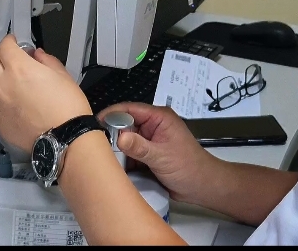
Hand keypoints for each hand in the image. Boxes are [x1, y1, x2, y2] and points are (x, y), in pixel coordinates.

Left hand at [0, 35, 92, 151]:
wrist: (65, 140)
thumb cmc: (67, 108)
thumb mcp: (62, 75)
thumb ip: (46, 60)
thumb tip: (36, 56)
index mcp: (19, 68)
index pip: (4, 46)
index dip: (10, 41)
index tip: (14, 42)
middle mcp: (2, 84)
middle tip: (8, 58)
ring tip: (11, 81)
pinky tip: (12, 102)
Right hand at [97, 101, 220, 205]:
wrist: (202, 187)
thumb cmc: (189, 167)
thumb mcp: (162, 156)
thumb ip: (140, 147)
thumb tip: (120, 137)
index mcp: (159, 118)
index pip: (130, 109)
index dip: (112, 114)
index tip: (94, 124)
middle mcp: (153, 127)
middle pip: (125, 125)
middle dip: (112, 136)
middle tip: (96, 147)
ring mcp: (150, 141)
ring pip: (126, 142)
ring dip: (117, 151)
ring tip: (103, 159)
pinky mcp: (148, 156)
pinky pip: (130, 155)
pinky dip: (123, 161)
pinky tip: (114, 168)